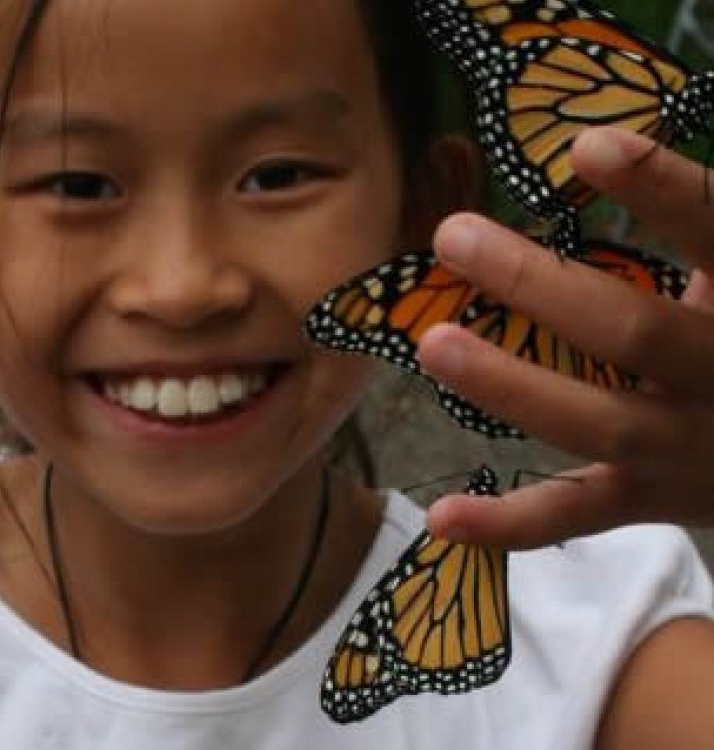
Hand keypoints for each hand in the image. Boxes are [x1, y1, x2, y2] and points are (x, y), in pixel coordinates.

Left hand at [417, 127, 713, 548]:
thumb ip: (697, 227)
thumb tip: (606, 142)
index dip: (660, 189)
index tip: (586, 146)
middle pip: (635, 333)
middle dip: (539, 286)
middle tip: (452, 237)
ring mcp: (687, 449)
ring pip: (597, 422)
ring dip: (510, 385)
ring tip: (433, 345)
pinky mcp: (652, 498)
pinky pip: (578, 514)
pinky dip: (510, 524)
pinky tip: (441, 517)